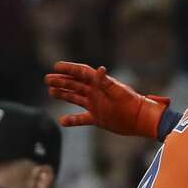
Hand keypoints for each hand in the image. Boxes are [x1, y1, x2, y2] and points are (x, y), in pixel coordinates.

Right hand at [44, 61, 170, 137]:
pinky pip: (81, 118)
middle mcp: (96, 93)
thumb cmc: (132, 103)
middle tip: (47, 79)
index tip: (56, 66)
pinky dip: (72, 120)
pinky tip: (62, 121)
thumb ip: (107, 82)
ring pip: (75, 98)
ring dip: (63, 94)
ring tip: (50, 92)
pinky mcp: (98, 118)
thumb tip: (100, 69)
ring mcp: (96, 105)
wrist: (140, 119)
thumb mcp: (119, 92)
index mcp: (100, 84)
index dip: (69, 69)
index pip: (81, 73)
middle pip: (75, 84)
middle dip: (61, 81)